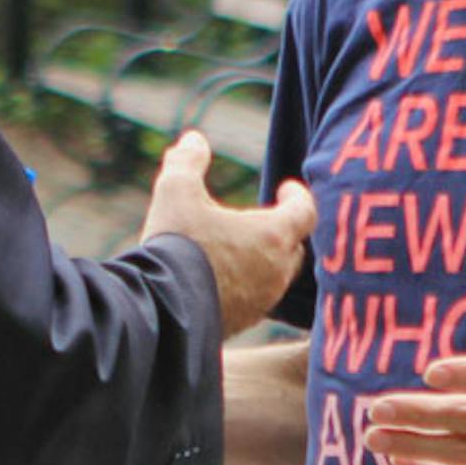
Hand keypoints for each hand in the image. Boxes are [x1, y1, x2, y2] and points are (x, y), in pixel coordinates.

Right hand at [138, 131, 315, 336]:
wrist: (159, 310)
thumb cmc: (176, 245)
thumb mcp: (175, 190)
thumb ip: (187, 161)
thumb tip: (193, 140)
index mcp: (272, 236)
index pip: (306, 212)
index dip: (298, 196)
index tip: (286, 189)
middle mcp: (276, 272)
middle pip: (294, 247)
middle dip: (283, 230)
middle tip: (265, 219)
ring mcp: (262, 301)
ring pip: (275, 277)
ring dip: (263, 260)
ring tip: (239, 249)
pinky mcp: (243, 324)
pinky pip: (255, 300)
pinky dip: (247, 285)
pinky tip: (220, 279)